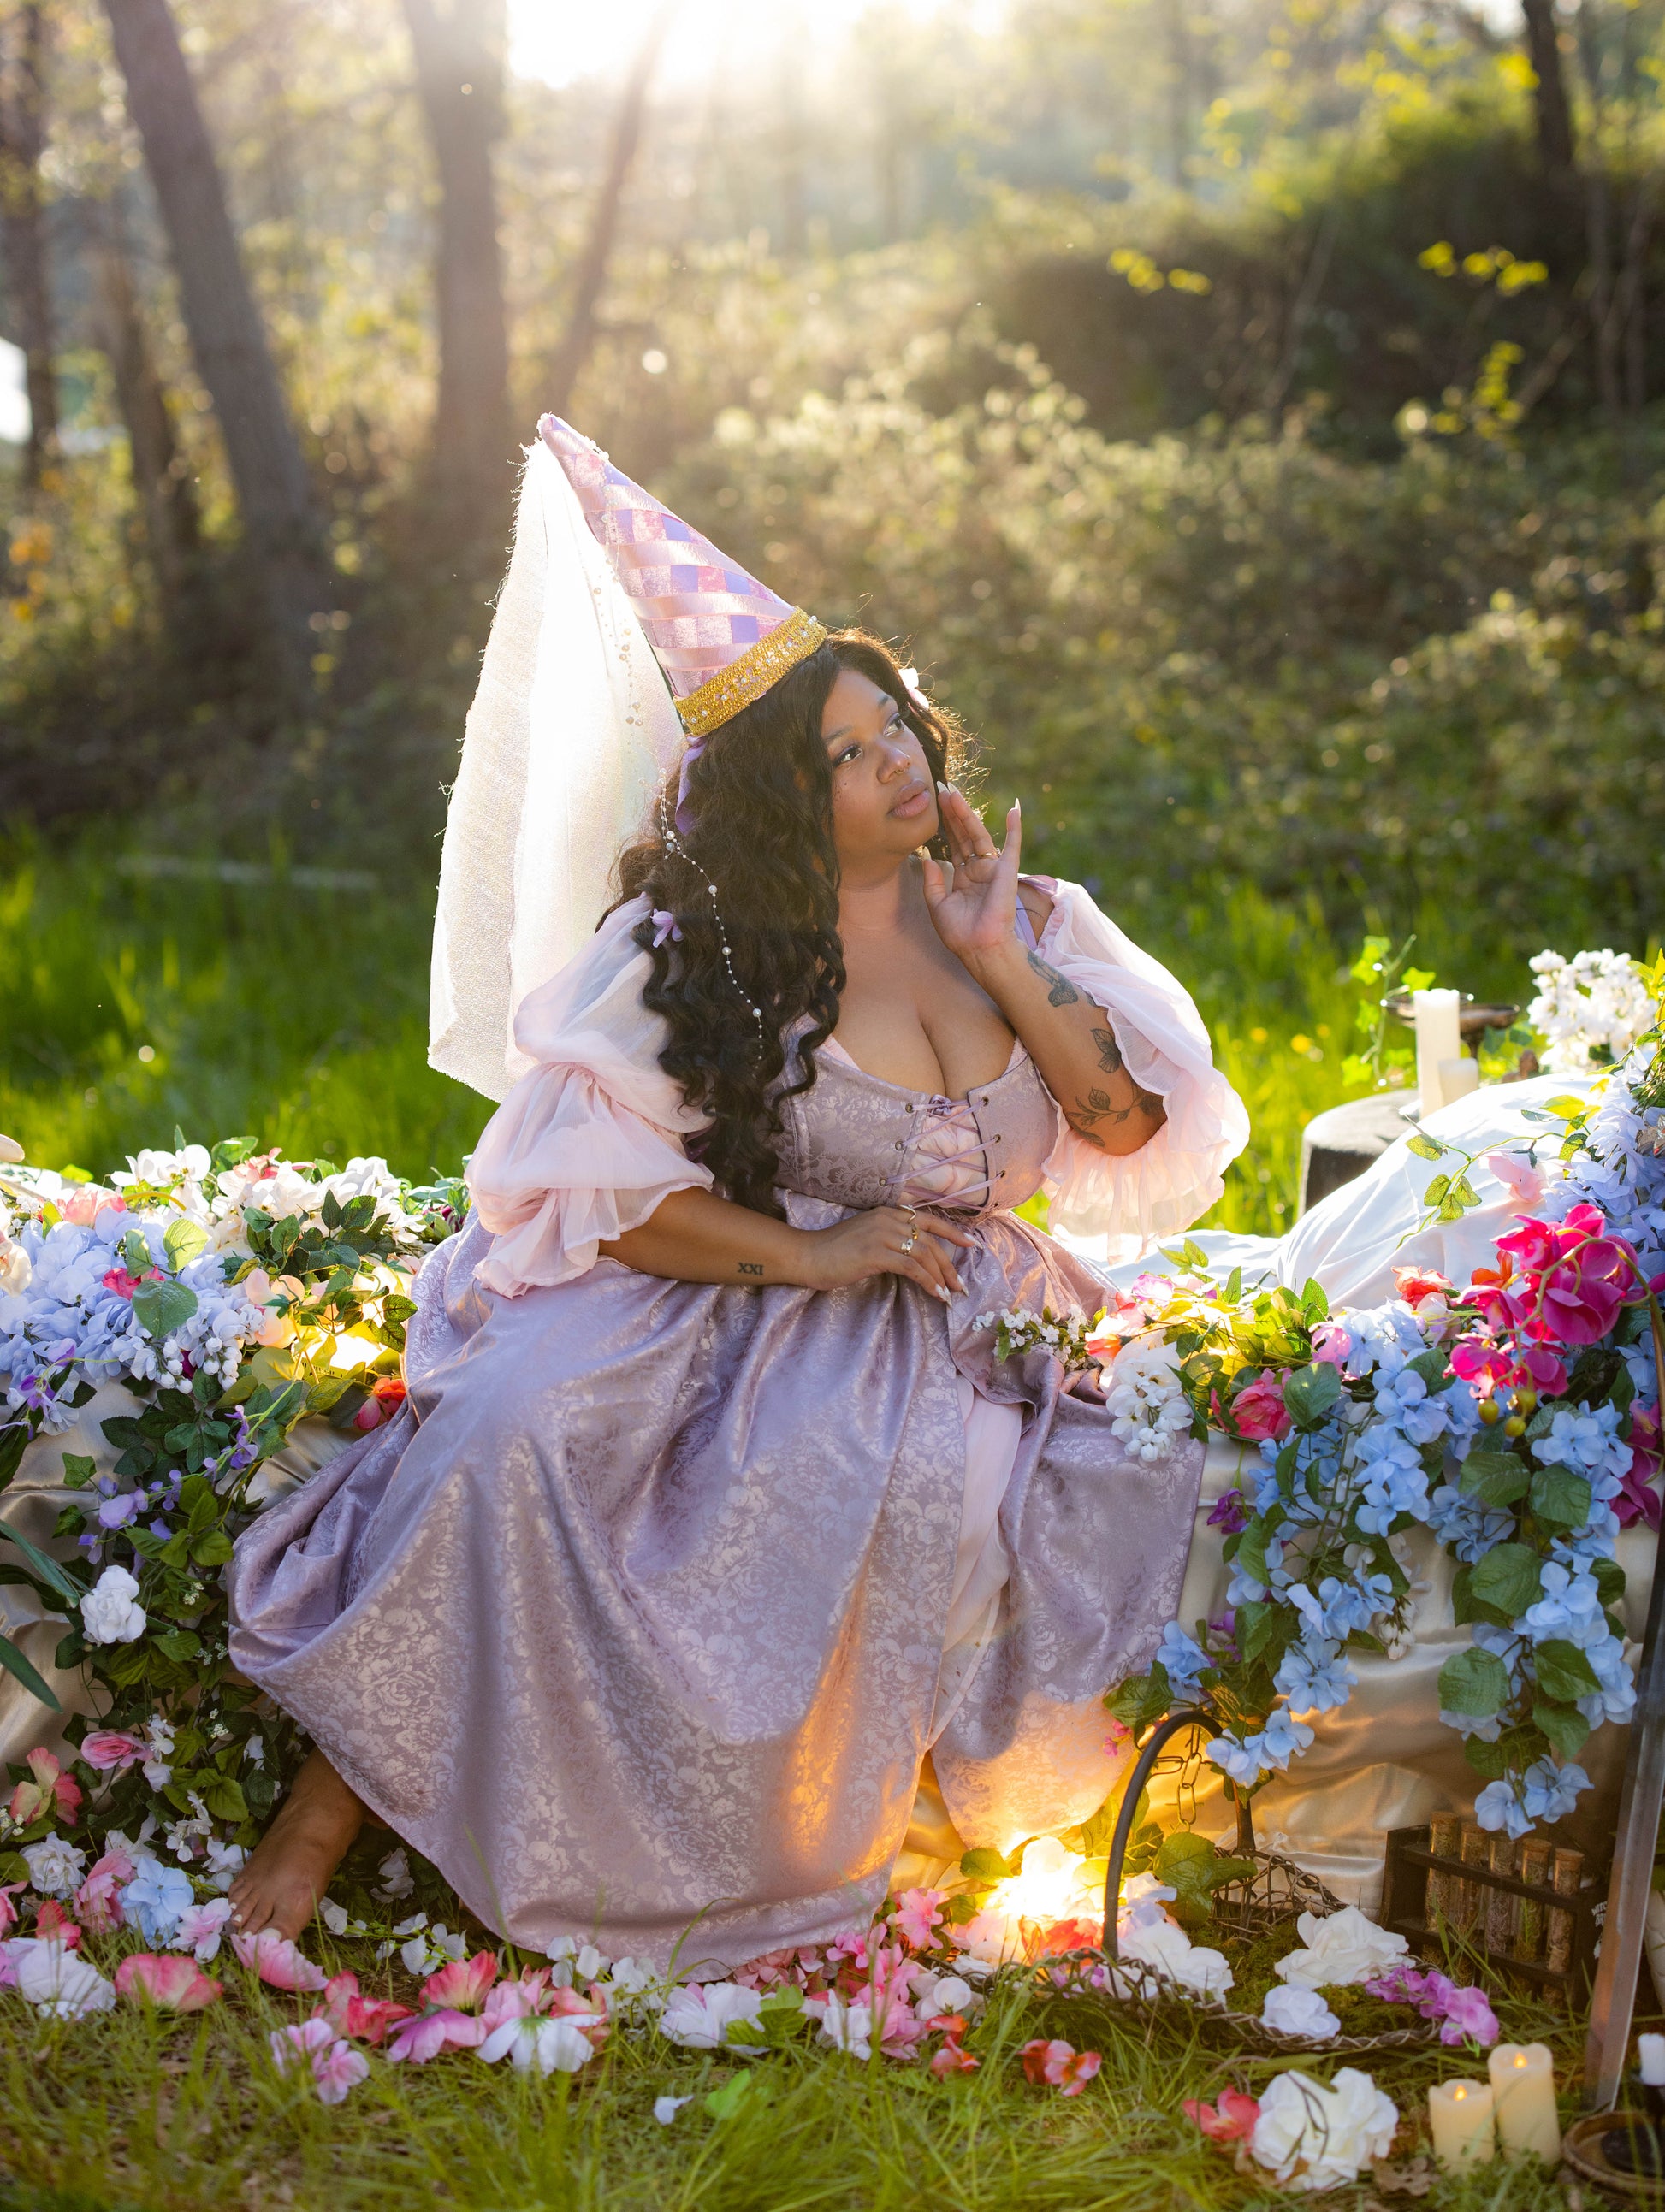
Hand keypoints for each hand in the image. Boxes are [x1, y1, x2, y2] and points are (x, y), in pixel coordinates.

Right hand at [803, 1205, 974, 1301]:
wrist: (808, 1255)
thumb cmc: (834, 1251)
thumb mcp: (866, 1235)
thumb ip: (889, 1237)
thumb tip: (913, 1255)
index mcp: (887, 1213)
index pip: (928, 1220)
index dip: (952, 1232)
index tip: (970, 1245)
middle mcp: (888, 1219)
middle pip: (930, 1241)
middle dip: (950, 1265)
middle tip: (960, 1285)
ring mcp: (882, 1235)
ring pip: (924, 1255)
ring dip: (941, 1277)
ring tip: (950, 1295)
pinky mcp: (876, 1254)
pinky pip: (912, 1267)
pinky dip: (927, 1282)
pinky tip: (935, 1294)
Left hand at [920, 786, 1020, 965]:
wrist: (978, 948)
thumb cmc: (959, 933)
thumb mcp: (937, 906)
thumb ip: (932, 882)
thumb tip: (927, 857)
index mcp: (964, 878)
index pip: (954, 845)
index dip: (944, 825)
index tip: (934, 804)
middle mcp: (979, 870)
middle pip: (964, 835)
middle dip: (952, 812)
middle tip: (941, 789)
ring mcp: (993, 869)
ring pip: (978, 835)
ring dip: (967, 813)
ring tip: (953, 793)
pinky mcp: (1007, 871)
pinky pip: (1012, 846)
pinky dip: (1015, 828)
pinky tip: (1014, 809)